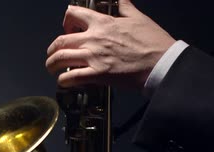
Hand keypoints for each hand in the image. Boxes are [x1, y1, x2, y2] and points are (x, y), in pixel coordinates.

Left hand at [45, 0, 175, 90]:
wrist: (161, 63)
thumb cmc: (153, 42)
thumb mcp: (138, 17)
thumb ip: (124, 6)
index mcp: (102, 22)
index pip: (73, 14)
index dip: (65, 21)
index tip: (67, 29)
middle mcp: (94, 38)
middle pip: (61, 40)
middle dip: (53, 49)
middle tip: (53, 54)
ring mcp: (94, 57)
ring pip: (61, 59)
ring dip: (52, 65)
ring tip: (52, 69)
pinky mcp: (98, 74)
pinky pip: (72, 77)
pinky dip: (64, 81)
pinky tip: (64, 82)